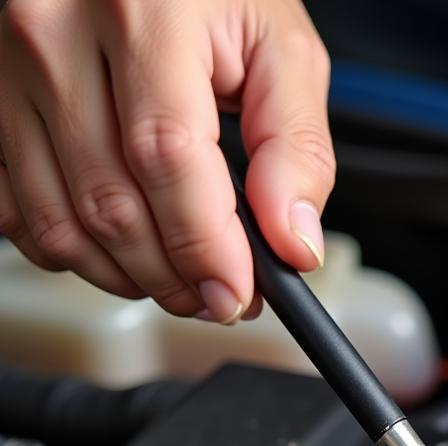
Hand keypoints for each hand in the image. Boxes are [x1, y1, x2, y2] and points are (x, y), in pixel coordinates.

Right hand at [0, 0, 334, 321]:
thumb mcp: (281, 52)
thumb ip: (298, 149)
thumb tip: (293, 244)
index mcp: (142, 11)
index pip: (165, 157)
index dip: (204, 246)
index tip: (236, 293)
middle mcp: (56, 32)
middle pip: (111, 204)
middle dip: (175, 277)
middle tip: (220, 295)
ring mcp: (8, 68)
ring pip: (59, 223)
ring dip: (129, 277)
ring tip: (180, 280)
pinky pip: (17, 212)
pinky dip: (75, 253)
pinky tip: (123, 251)